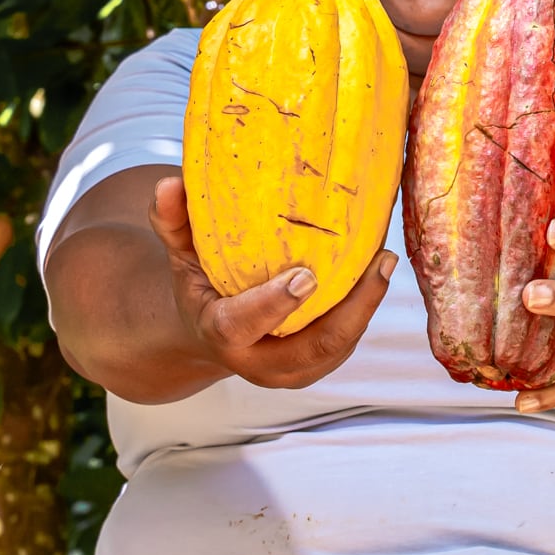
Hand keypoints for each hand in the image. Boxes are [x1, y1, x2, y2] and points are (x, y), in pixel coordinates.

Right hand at [147, 175, 393, 390]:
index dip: (273, 304)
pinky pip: (346, 342)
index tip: (306, 277)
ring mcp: (291, 370)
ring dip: (367, 307)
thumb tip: (168, 183)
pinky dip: (365, 310)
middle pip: (312, 347)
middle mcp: (257, 362)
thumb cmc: (201, 283)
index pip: (241, 325)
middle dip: (350, 309)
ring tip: (385, 259)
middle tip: (380, 260)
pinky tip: (380, 270)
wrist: (211, 332)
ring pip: (337, 347)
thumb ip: (174, 221)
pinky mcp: (316, 365)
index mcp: (218, 332)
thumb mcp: (182, 253)